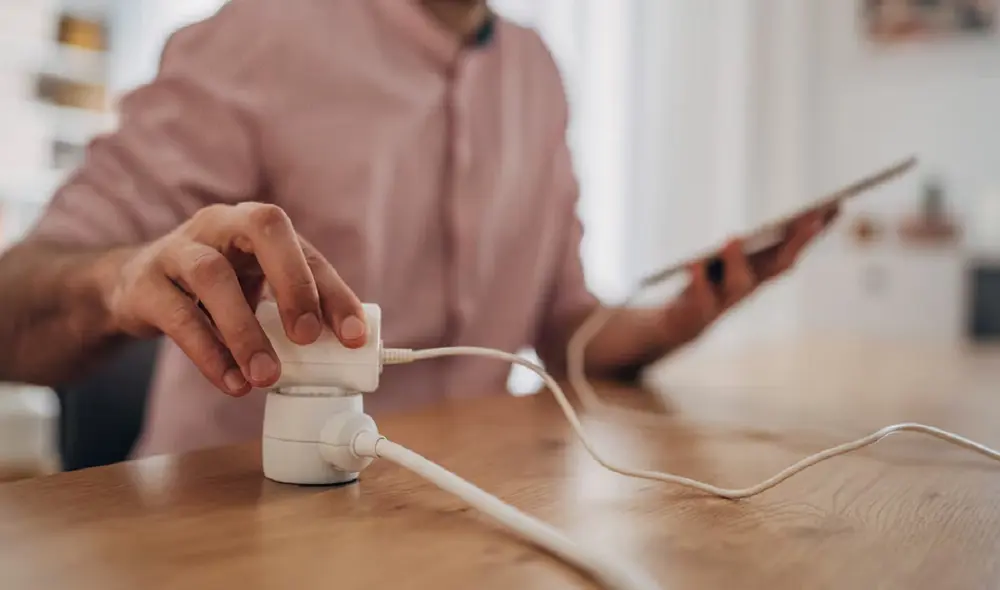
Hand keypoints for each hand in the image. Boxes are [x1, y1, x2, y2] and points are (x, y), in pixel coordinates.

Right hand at [105, 203, 365, 395]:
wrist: (135, 286)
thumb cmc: (214, 287)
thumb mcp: (256, 288)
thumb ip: (294, 312)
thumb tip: (343, 350)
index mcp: (258, 225)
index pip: (307, 252)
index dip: (334, 293)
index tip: (354, 337)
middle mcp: (220, 224)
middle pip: (263, 228)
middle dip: (293, 282)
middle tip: (307, 337)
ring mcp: (177, 249)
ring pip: (212, 276)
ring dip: (245, 331)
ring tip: (266, 376)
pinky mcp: (144, 284)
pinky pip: (178, 316)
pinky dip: (208, 354)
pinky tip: (231, 382)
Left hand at [661, 206, 838, 340]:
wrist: (682, 324)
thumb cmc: (709, 285)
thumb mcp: (730, 262)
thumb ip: (747, 247)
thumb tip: (763, 225)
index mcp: (761, 272)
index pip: (793, 249)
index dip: (814, 231)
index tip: (836, 204)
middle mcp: (750, 287)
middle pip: (777, 265)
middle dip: (795, 242)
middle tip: (810, 217)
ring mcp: (726, 301)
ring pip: (738, 284)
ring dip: (738, 261)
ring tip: (733, 238)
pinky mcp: (700, 311)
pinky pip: (700, 296)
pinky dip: (697, 278)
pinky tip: (693, 262)